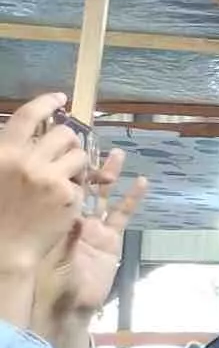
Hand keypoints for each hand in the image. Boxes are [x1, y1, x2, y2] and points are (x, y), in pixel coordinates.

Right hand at [0, 96, 91, 274]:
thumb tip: (22, 135)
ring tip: (64, 177)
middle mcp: (27, 161)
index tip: (60, 97)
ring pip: (79, 156)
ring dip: (75, 163)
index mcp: (3, 152)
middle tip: (63, 151)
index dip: (45, 103)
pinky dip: (75, 188)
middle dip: (67, 141)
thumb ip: (9, 153)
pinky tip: (62, 200)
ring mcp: (50, 178)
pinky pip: (81, 182)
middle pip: (62, 134)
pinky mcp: (68, 196)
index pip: (27, 116)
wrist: (3, 249)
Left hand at [47, 152, 141, 318]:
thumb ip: (62, 234)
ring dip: (109, 175)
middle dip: (85, 164)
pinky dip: (132, 199)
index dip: (62, 166)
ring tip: (117, 154)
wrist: (68, 306)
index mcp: (54, 218)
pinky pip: (122, 215)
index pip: (57, 185)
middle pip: (80, 185)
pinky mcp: (111, 239)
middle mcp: (73, 218)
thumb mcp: (51, 253)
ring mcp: (93, 227)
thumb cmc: (51, 281)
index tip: (65, 146)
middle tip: (90, 142)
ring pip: (102, 195)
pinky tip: (142, 183)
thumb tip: (73, 216)